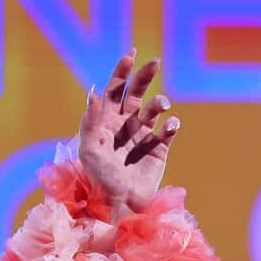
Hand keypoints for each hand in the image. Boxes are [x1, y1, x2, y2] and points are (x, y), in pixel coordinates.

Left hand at [78, 49, 181, 218]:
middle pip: (136, 93)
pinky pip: (168, 130)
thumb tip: (93, 91)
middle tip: (154, 62)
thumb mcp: (90, 150)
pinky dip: (170, 124)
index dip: (121, 72)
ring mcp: (143, 136)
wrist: (119, 205)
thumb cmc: (98, 179)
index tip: (130, 55)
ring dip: (159, 102)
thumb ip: (92, 121)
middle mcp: (124, 125)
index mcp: (105, 122)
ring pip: (155, 109)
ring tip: (162, 106)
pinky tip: (169, 126)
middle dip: (145, 76)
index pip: (114, 91)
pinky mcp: (159, 149)